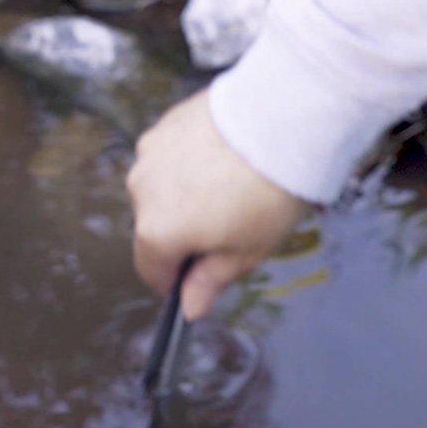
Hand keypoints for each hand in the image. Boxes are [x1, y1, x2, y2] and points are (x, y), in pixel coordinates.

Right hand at [127, 90, 310, 320]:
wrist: (284, 118)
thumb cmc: (268, 191)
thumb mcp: (247, 250)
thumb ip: (210, 281)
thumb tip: (190, 308)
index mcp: (157, 232)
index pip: (152, 270)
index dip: (177, 279)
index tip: (202, 275)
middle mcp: (141, 191)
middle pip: (155, 226)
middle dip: (184, 231)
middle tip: (231, 223)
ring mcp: (150, 153)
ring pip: (161, 189)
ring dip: (184, 194)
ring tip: (230, 184)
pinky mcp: (165, 123)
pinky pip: (170, 156)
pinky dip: (189, 162)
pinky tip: (224, 157)